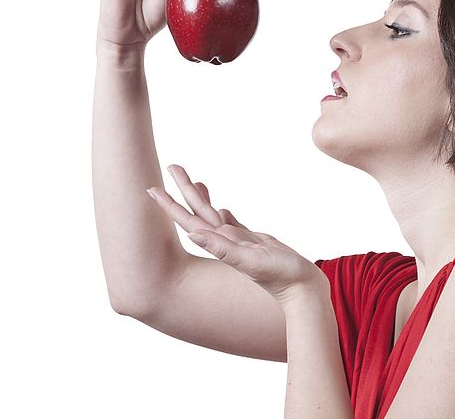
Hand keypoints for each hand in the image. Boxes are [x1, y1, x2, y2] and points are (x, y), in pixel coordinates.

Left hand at [146, 164, 326, 306]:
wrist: (302, 288)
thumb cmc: (281, 276)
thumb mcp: (252, 261)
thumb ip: (224, 249)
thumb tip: (193, 235)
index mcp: (222, 244)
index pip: (189, 221)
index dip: (170, 205)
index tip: (152, 189)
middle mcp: (226, 241)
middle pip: (198, 211)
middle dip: (184, 189)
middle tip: (173, 166)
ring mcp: (239, 241)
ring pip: (213, 215)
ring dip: (201, 198)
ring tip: (192, 181)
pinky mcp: (253, 241)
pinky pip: (231, 224)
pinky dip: (221, 213)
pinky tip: (217, 208)